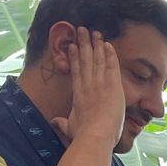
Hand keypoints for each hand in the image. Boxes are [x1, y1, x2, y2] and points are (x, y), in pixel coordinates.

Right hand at [49, 28, 124, 148]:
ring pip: (97, 59)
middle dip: (83, 44)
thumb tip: (54, 121)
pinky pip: (111, 66)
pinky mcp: (112, 86)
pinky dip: (109, 54)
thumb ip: (62, 123)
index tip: (72, 46)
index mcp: (78, 94)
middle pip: (85, 60)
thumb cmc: (82, 135)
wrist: (94, 135)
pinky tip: (108, 44)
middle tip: (82, 30)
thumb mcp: (70, 128)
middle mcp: (87, 85)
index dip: (74, 58)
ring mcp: (99, 84)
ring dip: (96, 44)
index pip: (76, 71)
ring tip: (94, 32)